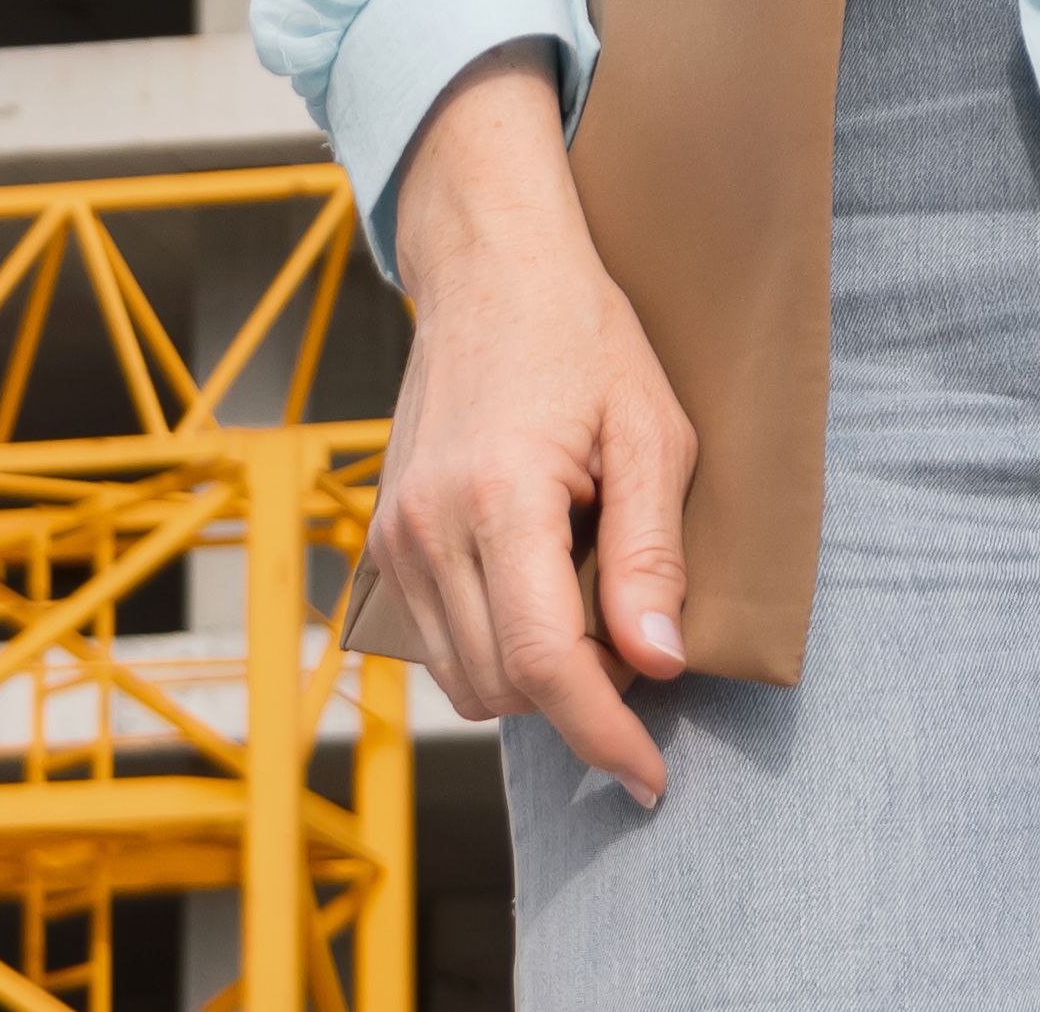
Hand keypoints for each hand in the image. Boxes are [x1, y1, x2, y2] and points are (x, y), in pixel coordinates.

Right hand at [364, 45, 698, 803]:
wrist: (489, 266)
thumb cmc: (582, 335)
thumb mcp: (652, 431)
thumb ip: (653, 554)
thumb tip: (656, 664)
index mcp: (499, 497)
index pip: (545, 663)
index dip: (604, 734)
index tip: (650, 774)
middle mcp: (428, 525)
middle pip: (502, 686)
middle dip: (577, 697)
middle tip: (636, 640)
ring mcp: (393, 533)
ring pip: (463, 677)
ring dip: (531, 675)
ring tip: (587, 601)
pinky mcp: (382, 534)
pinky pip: (434, 637)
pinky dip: (491, 644)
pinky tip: (537, 588)